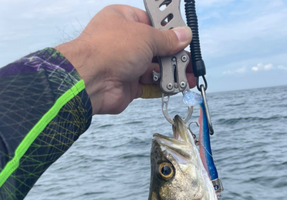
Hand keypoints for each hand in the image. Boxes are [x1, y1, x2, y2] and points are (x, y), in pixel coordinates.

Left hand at [55, 5, 193, 114]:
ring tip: (187, 76)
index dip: (169, 30)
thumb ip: (167, 39)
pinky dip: (162, 87)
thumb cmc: (109, 49)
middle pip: (156, 48)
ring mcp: (126, 65)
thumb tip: (184, 35)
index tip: (185, 37)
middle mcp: (124, 42)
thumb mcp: (145, 36)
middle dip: (174, 56)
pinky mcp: (129, 85)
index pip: (152, 23)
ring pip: (154, 68)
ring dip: (171, 73)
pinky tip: (175, 87)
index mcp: (124, 20)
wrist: (90, 79)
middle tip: (190, 62)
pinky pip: (150, 86)